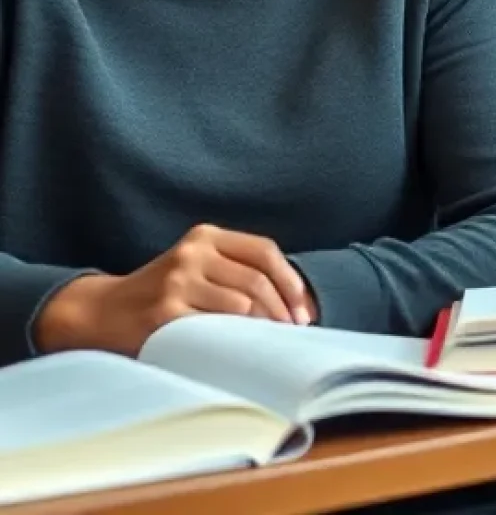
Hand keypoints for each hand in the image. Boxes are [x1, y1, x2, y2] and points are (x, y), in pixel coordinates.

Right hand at [34, 225, 313, 356]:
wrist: (99, 312)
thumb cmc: (160, 293)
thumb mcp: (195, 267)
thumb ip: (235, 272)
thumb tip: (294, 303)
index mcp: (205, 236)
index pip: (264, 252)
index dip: (291, 282)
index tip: (305, 310)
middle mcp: (193, 252)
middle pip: (257, 280)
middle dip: (282, 310)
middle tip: (293, 335)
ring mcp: (177, 281)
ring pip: (241, 304)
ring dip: (264, 328)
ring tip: (273, 344)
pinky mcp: (165, 313)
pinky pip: (214, 327)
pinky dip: (235, 340)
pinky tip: (243, 351)